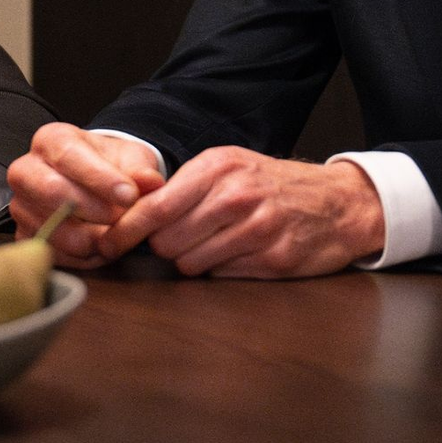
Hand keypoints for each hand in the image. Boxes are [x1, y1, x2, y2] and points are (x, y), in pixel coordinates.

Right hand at [6, 122, 164, 266]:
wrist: (96, 186)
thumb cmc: (110, 168)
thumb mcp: (131, 159)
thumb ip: (141, 171)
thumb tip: (151, 182)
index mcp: (51, 140)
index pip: (68, 156)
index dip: (100, 178)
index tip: (129, 195)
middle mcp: (27, 170)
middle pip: (51, 191)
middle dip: (94, 210)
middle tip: (122, 218)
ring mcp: (20, 205)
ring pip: (53, 228)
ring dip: (92, 238)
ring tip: (116, 233)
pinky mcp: (23, 235)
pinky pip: (52, 253)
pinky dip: (82, 257)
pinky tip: (100, 245)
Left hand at [100, 147, 384, 277]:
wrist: (336, 202)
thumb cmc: (271, 183)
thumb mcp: (228, 167)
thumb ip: (184, 187)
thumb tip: (133, 214)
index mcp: (216, 167)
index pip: (156, 206)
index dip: (125, 230)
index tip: (105, 244)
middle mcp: (235, 196)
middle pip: (167, 241)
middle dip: (164, 246)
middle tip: (181, 238)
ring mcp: (257, 228)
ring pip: (191, 263)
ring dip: (193, 260)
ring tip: (214, 242)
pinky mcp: (274, 259)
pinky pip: (222, 276)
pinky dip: (222, 270)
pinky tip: (239, 253)